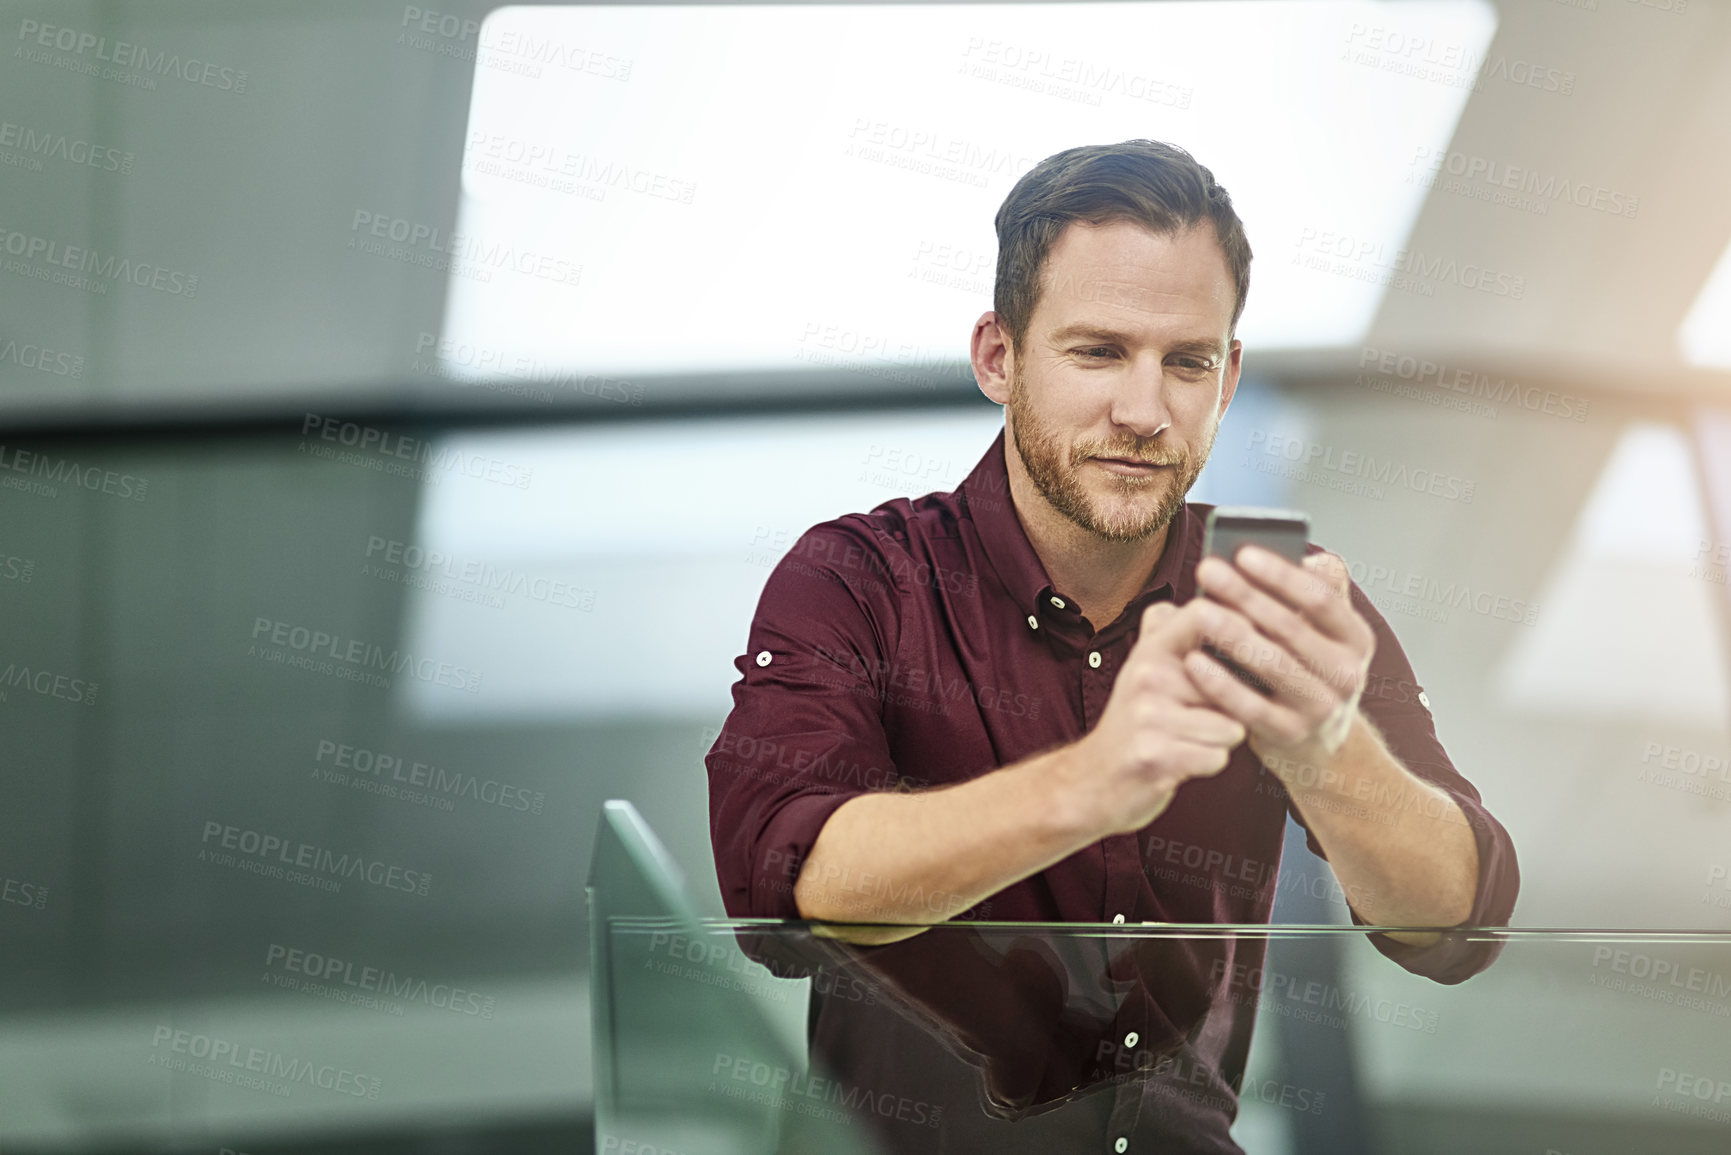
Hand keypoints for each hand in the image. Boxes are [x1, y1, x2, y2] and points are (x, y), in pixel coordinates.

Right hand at [1065, 600, 1246, 837]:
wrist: (1092, 782)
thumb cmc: (1131, 726)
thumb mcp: (1141, 670)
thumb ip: (1166, 634)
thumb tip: (1188, 599)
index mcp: (1151, 652)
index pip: (1203, 615)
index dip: (1239, 623)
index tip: (1256, 639)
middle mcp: (1147, 677)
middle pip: (1231, 684)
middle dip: (1230, 707)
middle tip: (1201, 716)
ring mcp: (1149, 717)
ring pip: (1231, 725)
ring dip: (1220, 739)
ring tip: (1187, 740)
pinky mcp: (1156, 756)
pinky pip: (1218, 757)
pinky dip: (1208, 763)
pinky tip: (1181, 761)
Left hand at [1185, 547, 1374, 774]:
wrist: (1319, 742)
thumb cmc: (1308, 668)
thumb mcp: (1325, 632)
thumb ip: (1321, 590)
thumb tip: (1308, 557)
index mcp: (1356, 638)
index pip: (1321, 598)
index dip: (1281, 574)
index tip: (1242, 553)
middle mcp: (1347, 673)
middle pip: (1291, 627)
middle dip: (1245, 595)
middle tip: (1206, 569)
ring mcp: (1321, 707)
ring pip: (1272, 665)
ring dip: (1232, 635)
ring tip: (1198, 611)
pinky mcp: (1291, 734)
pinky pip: (1250, 706)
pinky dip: (1220, 683)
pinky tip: (1193, 660)